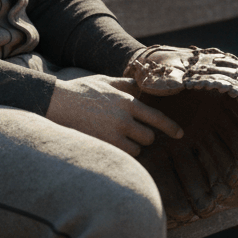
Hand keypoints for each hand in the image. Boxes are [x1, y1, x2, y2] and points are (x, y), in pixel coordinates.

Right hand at [45, 75, 183, 154]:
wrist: (57, 102)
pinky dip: (121, 153)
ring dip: (131, 147)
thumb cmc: (82, 91)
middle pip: (148, 137)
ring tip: (116, 138)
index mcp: (127, 101)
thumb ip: (126, 84)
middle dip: (143, 137)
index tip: (180, 134)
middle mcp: (123, 118)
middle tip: (130, 132)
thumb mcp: (106, 80)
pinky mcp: (103, 145)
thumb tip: (142, 86)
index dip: (171, 127)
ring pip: (136, 150)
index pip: (156, 118)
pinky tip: (111, 145)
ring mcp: (113, 134)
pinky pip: (122, 156)